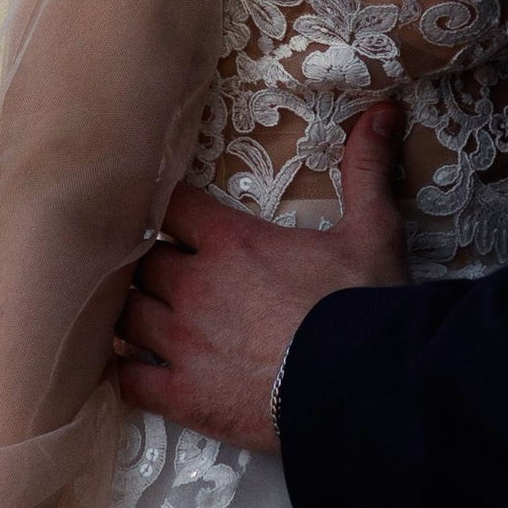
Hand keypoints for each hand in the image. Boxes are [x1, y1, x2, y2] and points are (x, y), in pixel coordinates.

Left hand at [117, 103, 408, 452]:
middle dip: (147, 263)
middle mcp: (195, 286)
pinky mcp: (183, 397)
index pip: (169, 205)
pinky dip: (124, 372)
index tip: (168, 212)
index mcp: (230, 241)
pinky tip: (128, 369)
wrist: (361, 388)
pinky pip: (128, 379)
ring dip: (130, 312)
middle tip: (158, 269)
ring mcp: (182, 344)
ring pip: (124, 316)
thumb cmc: (362, 308)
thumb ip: (365, 169)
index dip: (164, 207)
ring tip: (140, 314)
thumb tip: (384, 110)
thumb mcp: (372, 231)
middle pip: (140, 261)